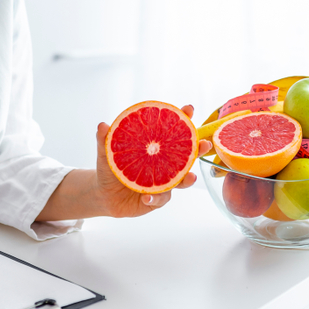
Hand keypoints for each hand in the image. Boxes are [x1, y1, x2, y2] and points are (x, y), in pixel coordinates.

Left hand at [94, 104, 210, 217]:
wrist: (104, 195)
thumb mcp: (106, 154)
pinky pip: (159, 199)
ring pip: (179, 181)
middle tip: (205, 143)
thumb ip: (105, 140)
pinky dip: (155, 198)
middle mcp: (163, 165)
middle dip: (198, 149)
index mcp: (155, 149)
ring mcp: (162, 183)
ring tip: (190, 177)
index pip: (171, 132)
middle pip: (185, 156)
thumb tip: (102, 125)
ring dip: (186, 179)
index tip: (189, 109)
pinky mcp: (156, 200)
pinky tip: (147, 197)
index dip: (182, 119)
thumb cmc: (111, 169)